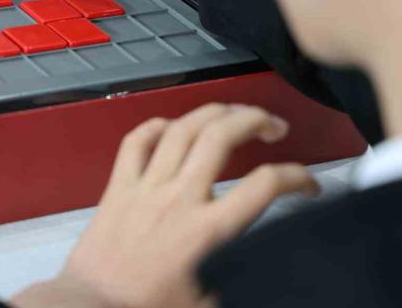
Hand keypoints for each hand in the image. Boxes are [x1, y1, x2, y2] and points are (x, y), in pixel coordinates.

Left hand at [12, 104, 318, 307]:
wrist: (93, 305)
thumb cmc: (150, 307)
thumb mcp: (210, 300)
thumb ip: (237, 272)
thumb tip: (256, 259)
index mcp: (207, 231)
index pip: (264, 186)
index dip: (297, 176)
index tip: (308, 182)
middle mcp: (179, 198)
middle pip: (221, 137)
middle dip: (254, 119)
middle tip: (273, 125)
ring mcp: (145, 187)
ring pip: (181, 130)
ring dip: (212, 112)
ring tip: (233, 112)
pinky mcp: (118, 187)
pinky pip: (135, 142)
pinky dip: (155, 125)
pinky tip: (172, 125)